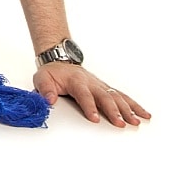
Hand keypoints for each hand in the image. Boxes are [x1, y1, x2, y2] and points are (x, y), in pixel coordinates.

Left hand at [35, 61, 150, 128]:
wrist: (62, 62)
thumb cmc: (54, 73)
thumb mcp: (43, 78)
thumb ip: (45, 89)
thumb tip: (49, 100)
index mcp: (77, 81)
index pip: (85, 95)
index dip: (90, 107)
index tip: (95, 119)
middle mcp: (93, 83)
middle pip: (106, 97)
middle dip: (115, 111)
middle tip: (121, 124)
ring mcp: (102, 86)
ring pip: (118, 97)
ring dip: (129, 109)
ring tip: (137, 121)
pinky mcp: (107, 89)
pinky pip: (123, 97)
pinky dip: (135, 106)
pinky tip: (144, 115)